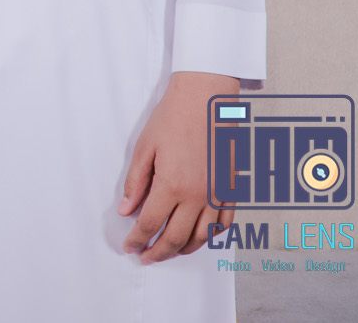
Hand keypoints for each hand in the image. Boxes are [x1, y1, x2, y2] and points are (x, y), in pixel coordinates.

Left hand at [119, 70, 238, 261]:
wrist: (206, 99)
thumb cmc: (173, 119)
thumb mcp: (144, 148)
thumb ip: (136, 183)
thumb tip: (125, 210)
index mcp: (172, 185)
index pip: (150, 224)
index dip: (137, 239)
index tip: (129, 246)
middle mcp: (198, 196)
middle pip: (176, 237)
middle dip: (158, 252)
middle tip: (145, 257)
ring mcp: (218, 194)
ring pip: (203, 237)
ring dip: (184, 249)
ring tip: (168, 251)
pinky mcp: (231, 189)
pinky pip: (225, 223)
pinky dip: (212, 236)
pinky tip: (199, 237)